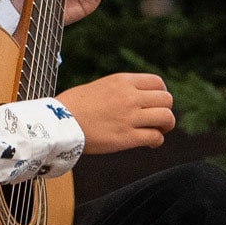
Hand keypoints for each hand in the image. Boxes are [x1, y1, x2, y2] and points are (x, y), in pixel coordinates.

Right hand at [56, 72, 174, 153]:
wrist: (58, 123)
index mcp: (123, 81)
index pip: (157, 82)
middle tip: (158, 119)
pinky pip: (155, 137)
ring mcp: (130, 117)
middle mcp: (129, 97)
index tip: (155, 103)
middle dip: (165, 110)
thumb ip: (121, 90)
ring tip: (158, 131)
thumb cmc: (74, 106)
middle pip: (167, 99)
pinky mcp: (127, 138)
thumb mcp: (101, 86)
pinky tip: (150, 143)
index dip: (161, 94)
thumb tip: (137, 98)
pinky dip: (157, 141)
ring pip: (166, 118)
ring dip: (165, 126)